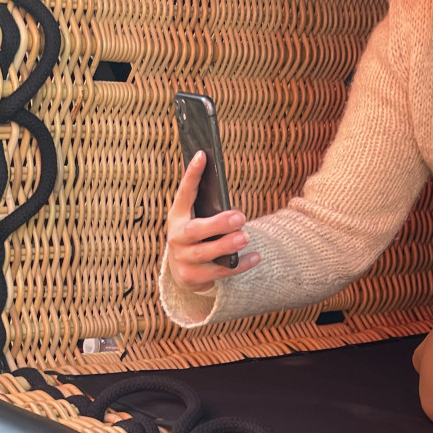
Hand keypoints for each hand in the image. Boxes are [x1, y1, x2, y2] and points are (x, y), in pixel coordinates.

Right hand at [165, 151, 258, 293]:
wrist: (184, 271)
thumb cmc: (198, 236)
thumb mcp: (198, 219)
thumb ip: (210, 210)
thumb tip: (233, 205)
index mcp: (177, 216)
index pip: (184, 193)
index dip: (192, 175)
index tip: (202, 155)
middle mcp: (176, 237)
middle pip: (194, 231)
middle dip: (217, 224)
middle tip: (240, 216)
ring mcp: (183, 259)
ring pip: (205, 253)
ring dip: (226, 245)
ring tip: (245, 237)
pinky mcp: (194, 277)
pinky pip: (220, 271)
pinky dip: (239, 265)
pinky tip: (255, 256)